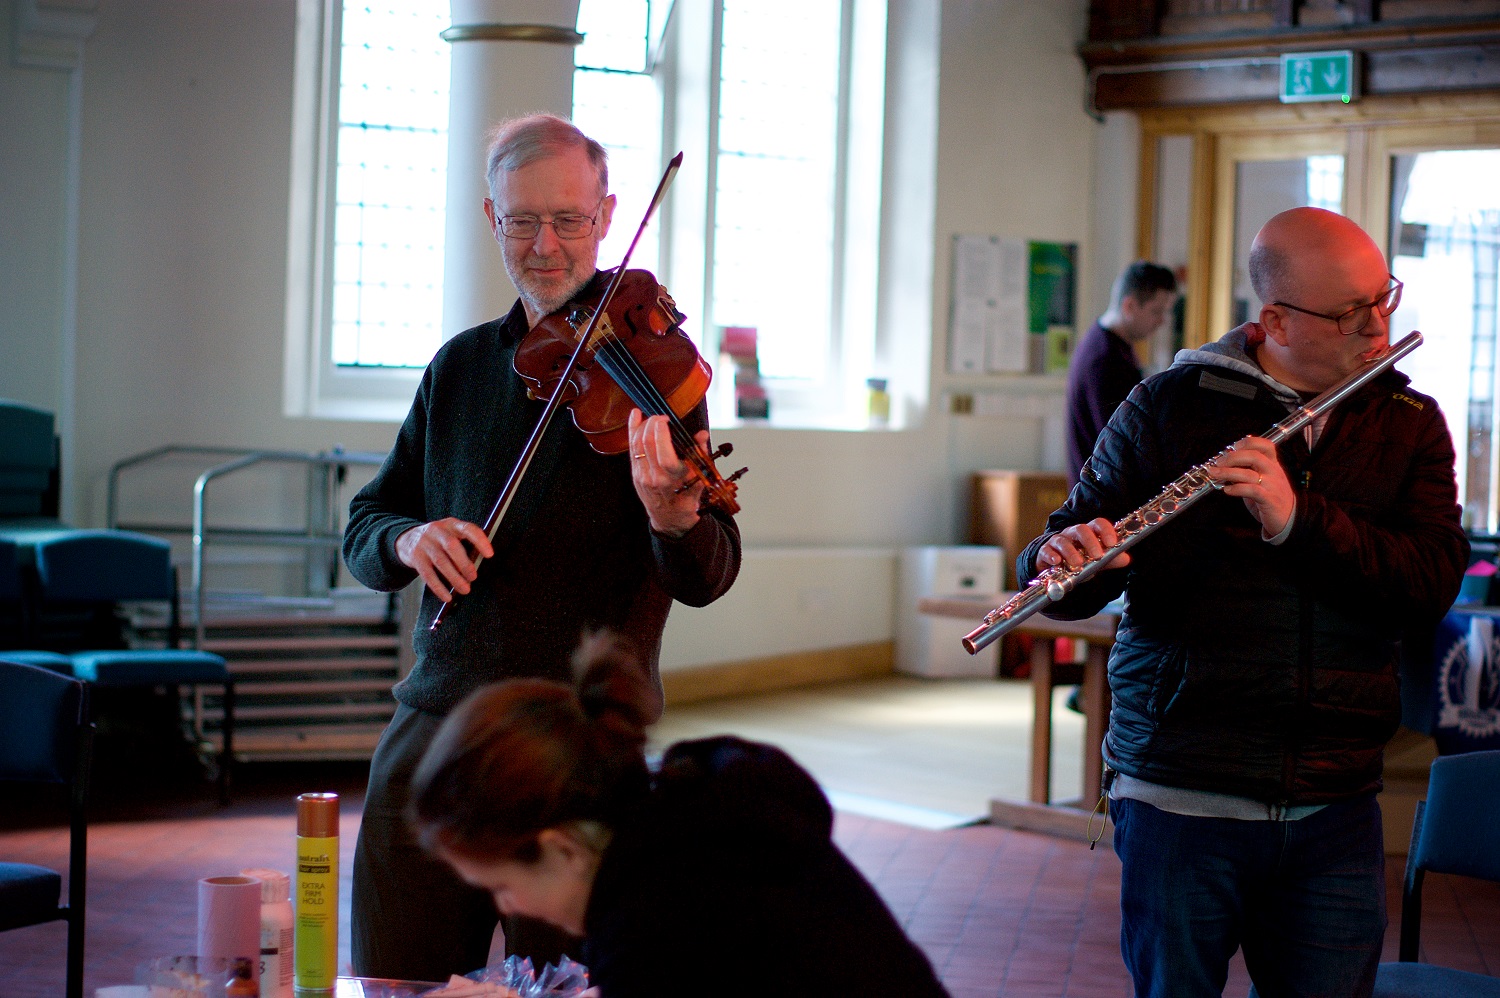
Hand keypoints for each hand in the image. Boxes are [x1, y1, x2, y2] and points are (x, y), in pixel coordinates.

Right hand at [395, 518, 493, 601]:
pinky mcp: (415, 557)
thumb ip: (464, 545)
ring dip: (454, 578)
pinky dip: (439, 587)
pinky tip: (447, 596)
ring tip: (465, 589)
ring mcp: (424, 544)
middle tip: (473, 577)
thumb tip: (477, 566)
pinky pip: (428, 574)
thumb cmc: (438, 540)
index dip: (480, 540)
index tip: (489, 554)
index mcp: (451, 524)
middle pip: (452, 546)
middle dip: (464, 564)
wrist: (406, 539)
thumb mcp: (450, 535)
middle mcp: (437, 531)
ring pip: (441, 562)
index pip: (468, 529)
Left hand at [628, 408, 704, 536]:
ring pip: (636, 445)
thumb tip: (701, 434)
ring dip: (642, 426)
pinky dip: (632, 431)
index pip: (663, 453)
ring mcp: (642, 477)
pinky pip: (631, 449)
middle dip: (652, 424)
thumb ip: (700, 454)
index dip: (661, 433)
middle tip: (660, 417)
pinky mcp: (635, 475)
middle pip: (647, 444)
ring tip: (650, 417)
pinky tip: (635, 416)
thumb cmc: (687, 497)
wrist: (670, 518)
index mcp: (673, 479)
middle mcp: (655, 478)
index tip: (666, 420)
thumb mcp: (699, 478)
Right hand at [1036, 517, 1131, 572]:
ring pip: (1063, 540)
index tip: (1112, 543)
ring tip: (1078, 563)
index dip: (1106, 531)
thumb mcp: (1097, 561)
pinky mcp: (1045, 552)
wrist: (1056, 569)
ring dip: (1071, 551)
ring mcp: (1058, 541)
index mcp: (1088, 532)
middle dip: (1090, 542)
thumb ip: (1111, 560)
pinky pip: (1047, 550)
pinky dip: (1051, 555)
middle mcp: (1073, 534)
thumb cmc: (1079, 560)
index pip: (1097, 524)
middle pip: (1081, 529)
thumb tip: (1126, 558)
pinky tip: (1056, 561)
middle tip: (1097, 555)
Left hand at [1208, 435, 1293, 536]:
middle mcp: (1274, 472)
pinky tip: (1227, 490)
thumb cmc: (1271, 497)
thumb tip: (1223, 465)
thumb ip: (1247, 471)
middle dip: (1232, 457)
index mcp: (1273, 464)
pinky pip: (1251, 490)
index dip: (1248, 443)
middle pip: (1254, 456)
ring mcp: (1272, 485)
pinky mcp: (1269, 500)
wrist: (1290, 518)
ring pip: (1249, 474)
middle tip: (1217, 463)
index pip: (1265, 445)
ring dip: (1227, 473)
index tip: (1232, 447)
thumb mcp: (1261, 480)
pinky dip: (1236, 489)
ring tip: (1215, 474)